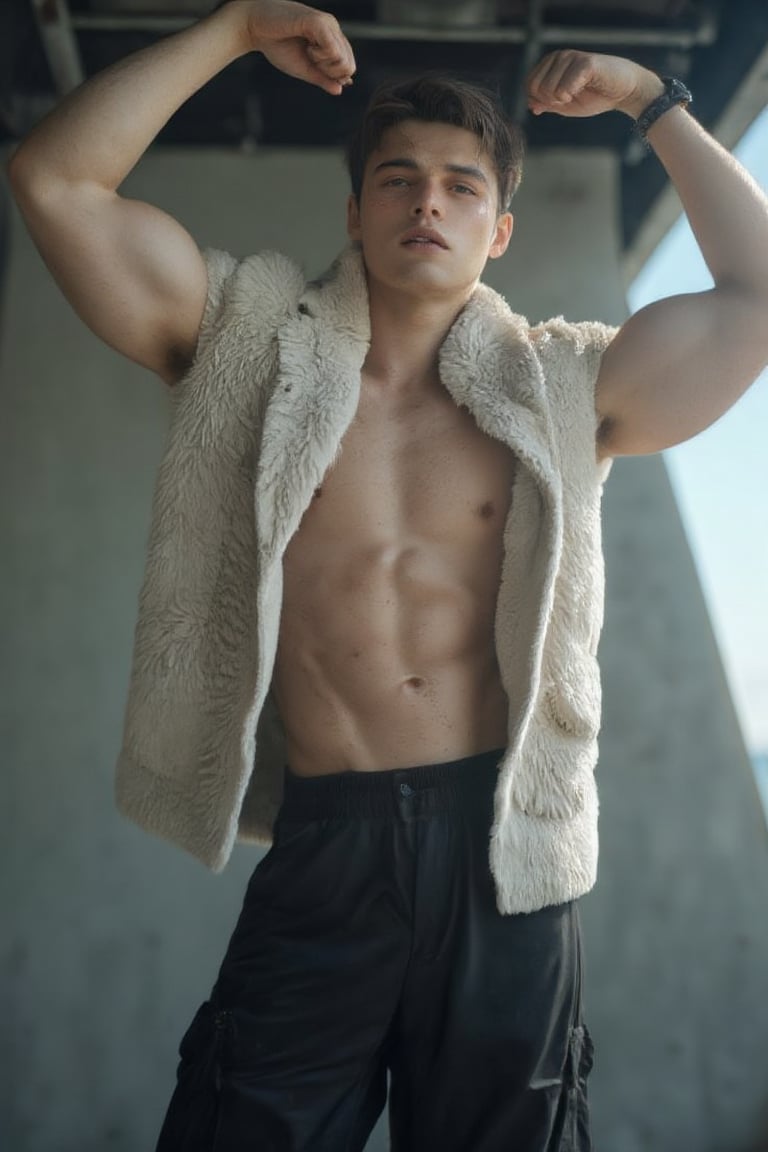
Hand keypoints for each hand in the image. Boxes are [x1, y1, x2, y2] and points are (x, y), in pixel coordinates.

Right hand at [239, 0, 355, 94]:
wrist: (255, 28)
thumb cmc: (277, 46)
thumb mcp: (304, 68)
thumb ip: (322, 78)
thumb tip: (340, 90)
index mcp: (331, 38)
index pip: (348, 65)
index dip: (334, 76)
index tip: (315, 68)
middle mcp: (333, 28)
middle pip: (349, 65)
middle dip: (330, 72)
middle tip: (312, 60)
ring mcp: (327, 23)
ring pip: (343, 59)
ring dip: (324, 64)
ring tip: (308, 51)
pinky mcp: (318, 22)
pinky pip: (333, 50)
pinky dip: (320, 56)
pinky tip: (308, 48)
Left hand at [526, 50, 664, 119]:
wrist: (624, 91)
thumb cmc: (596, 96)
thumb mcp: (566, 104)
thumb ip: (547, 103)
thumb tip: (530, 104)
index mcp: (551, 63)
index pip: (529, 86)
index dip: (543, 101)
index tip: (562, 100)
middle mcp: (559, 56)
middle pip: (536, 89)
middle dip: (551, 102)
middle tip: (570, 98)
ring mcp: (571, 57)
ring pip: (548, 90)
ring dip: (563, 100)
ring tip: (580, 92)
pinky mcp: (584, 63)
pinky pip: (564, 89)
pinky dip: (571, 97)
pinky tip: (584, 89)